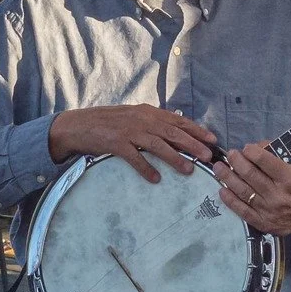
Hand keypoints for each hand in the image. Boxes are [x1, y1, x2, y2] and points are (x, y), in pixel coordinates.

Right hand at [48, 105, 217, 181]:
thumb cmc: (106, 123)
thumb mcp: (132, 117)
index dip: (197, 130)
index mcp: (147, 112)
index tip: (213, 139)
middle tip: (208, 156)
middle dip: (193, 144)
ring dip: (175, 157)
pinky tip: (155, 179)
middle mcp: (141, 119)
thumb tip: (173, 132)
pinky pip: (134, 157)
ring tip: (188, 170)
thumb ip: (151, 123)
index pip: (178, 121)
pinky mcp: (115, 143)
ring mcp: (129, 131)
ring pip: (157, 144)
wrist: (77, 125)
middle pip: (172, 132)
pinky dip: (145, 168)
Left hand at [215, 143, 290, 237]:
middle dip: (237, 162)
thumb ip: (282, 155)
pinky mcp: (263, 223)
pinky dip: (230, 200)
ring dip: (227, 178)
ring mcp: (270, 211)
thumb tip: (259, 146)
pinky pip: (243, 211)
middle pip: (251, 175)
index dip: (252, 152)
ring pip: (243, 192)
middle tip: (230, 154)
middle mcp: (279, 195)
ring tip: (219, 167)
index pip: (266, 161)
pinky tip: (222, 190)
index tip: (246, 148)